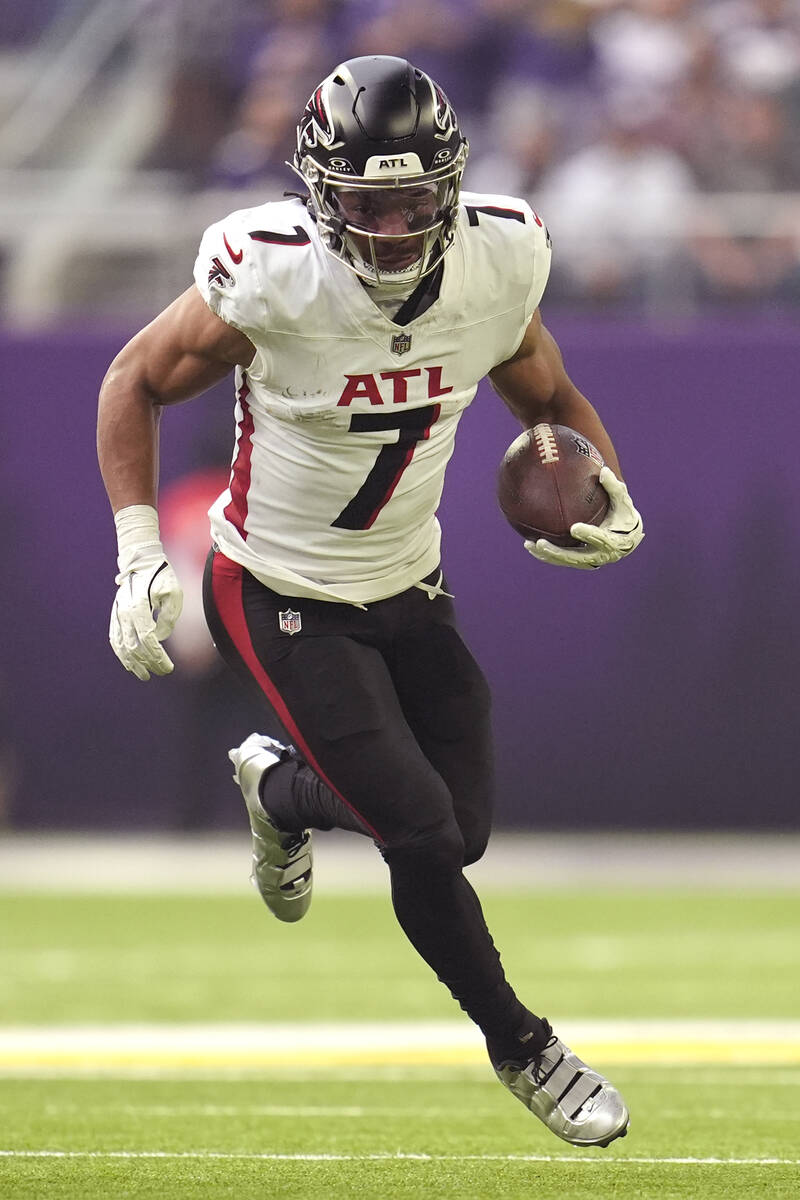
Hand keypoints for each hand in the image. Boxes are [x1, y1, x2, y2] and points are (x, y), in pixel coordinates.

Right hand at [109, 549, 182, 680]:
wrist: (141, 562)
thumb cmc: (161, 577)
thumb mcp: (173, 592)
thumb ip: (169, 616)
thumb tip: (160, 638)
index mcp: (139, 606)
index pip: (148, 639)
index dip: (158, 656)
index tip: (168, 667)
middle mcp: (124, 613)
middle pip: (134, 647)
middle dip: (149, 663)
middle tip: (163, 671)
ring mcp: (117, 615)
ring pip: (121, 647)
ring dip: (133, 664)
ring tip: (145, 675)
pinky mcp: (115, 616)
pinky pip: (115, 640)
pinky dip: (121, 654)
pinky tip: (129, 664)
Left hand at [525, 467, 643, 568]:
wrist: (626, 537)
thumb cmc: (623, 513)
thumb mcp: (622, 500)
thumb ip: (614, 487)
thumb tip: (604, 470)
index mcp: (615, 541)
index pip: (602, 539)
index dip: (588, 535)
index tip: (574, 528)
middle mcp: (602, 556)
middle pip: (578, 557)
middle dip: (558, 552)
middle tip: (541, 542)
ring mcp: (590, 561)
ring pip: (566, 561)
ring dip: (547, 555)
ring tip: (529, 544)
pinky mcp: (580, 562)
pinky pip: (561, 560)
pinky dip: (546, 555)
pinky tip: (529, 545)